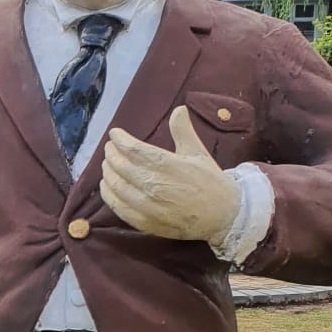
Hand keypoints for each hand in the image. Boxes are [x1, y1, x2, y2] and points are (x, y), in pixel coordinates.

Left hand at [101, 105, 238, 242]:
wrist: (223, 215)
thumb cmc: (210, 181)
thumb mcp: (198, 153)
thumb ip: (183, 131)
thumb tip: (178, 108)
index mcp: (168, 166)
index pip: (134, 149)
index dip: (120, 140)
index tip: (115, 134)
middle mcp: (155, 186)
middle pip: (121, 167)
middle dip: (112, 154)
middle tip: (110, 148)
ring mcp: (148, 206)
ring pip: (116, 187)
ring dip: (108, 173)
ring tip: (107, 164)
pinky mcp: (145, 223)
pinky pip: (118, 207)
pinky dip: (109, 195)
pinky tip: (107, 186)